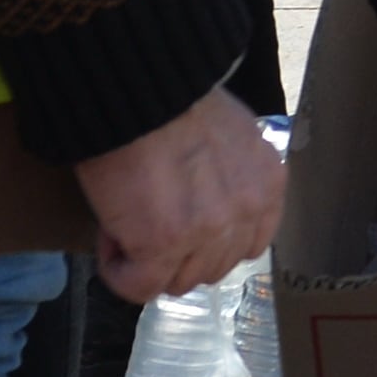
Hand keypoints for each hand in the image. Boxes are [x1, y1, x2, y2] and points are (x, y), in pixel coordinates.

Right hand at [79, 88, 281, 303]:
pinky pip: (139, 286)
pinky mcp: (164, 244)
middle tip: (145, 219)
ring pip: (177, 282)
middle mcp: (247, 211)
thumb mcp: (230, 135)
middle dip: (175, 254)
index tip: (178, 222)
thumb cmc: (172, 101)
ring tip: (126, 220)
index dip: (206, 241)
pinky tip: (109, 236)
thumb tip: (209, 204)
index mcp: (268, 183)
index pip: (247, 245)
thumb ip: (232, 176)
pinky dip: (117, 271)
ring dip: (146, 261)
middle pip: (210, 268)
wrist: (139, 90)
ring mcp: (208, 231)